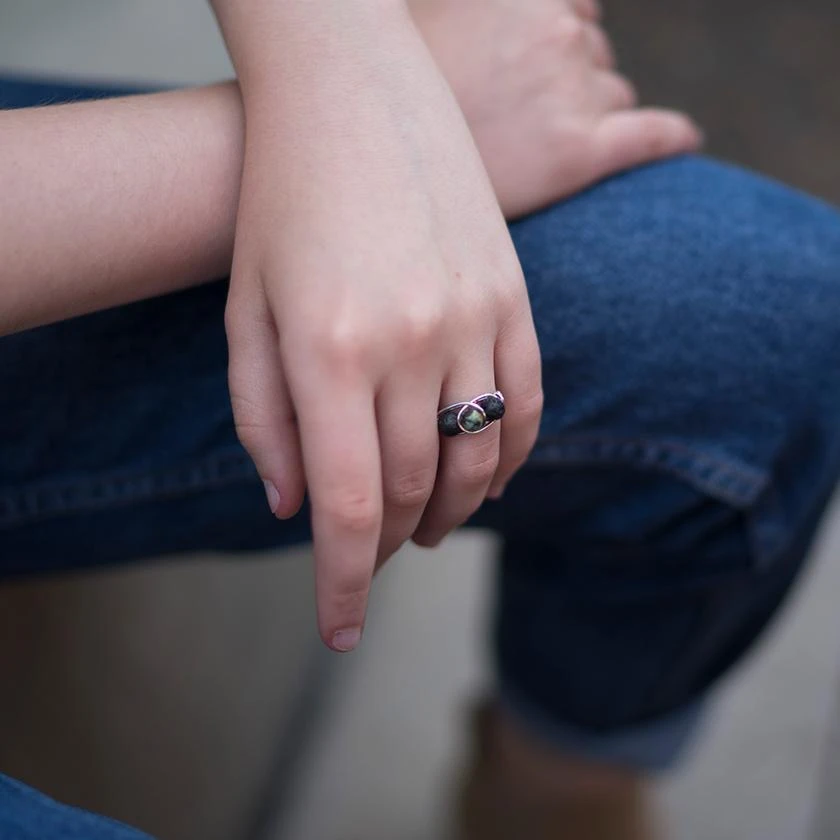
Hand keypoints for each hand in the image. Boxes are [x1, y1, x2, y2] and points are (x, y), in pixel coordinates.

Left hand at [222, 1, 541, 650]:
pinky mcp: (516, 296)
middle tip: (371, 556)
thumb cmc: (280, 202)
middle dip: (387, 544)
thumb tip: (290, 511)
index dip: (344, 585)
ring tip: (425, 526)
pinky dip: (508, 458)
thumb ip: (263, 421)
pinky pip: (527, 405)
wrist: (354, 93)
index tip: (341, 631)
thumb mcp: (246, 312)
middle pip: (414, 491)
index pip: (348, 508)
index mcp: (331, 352)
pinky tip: (487, 479)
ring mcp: (476, 317)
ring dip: (451, 512)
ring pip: (479, 460)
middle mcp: (413, 342)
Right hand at [414, 0, 700, 217]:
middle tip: (521, 124)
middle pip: (596, 58)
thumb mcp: (424, 31)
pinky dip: (672, 137)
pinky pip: (653, 135)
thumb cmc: (398, 107)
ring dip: (589, 119)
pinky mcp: (582, 152)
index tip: (535, 74)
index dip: (561, 43)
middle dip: (573, 85)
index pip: (575, 11)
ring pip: (614, 100)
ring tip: (533, 151)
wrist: (383, 182)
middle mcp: (556, 32)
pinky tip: (685, 141)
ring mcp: (572, 90)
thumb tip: (553, 21)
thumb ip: (480, 19)